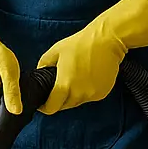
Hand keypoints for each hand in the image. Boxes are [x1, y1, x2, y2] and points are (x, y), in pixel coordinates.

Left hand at [38, 0, 147, 114]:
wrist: (107, 40)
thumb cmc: (81, 44)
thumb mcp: (56, 51)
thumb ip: (43, 65)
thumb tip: (40, 73)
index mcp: (65, 85)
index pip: (51, 108)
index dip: (45, 107)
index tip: (43, 103)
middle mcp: (79, 94)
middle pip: (64, 106)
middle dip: (59, 100)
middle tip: (58, 88)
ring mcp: (92, 95)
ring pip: (77, 102)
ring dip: (73, 96)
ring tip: (74, 79)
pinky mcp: (102, 93)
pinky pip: (89, 97)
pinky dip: (86, 92)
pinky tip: (87, 78)